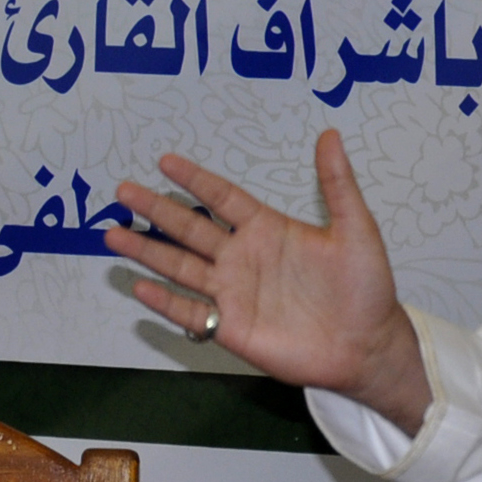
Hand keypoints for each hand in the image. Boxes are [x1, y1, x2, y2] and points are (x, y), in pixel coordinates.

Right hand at [106, 130, 433, 434]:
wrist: (368, 347)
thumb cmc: (365, 287)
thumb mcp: (356, 230)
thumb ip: (338, 185)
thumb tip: (330, 135)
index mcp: (266, 228)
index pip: (222, 197)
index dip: (195, 179)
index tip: (165, 161)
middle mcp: (242, 256)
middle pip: (190, 228)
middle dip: (156, 210)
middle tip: (123, 191)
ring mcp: (233, 293)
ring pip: (181, 267)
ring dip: (147, 252)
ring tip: (113, 236)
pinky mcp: (232, 328)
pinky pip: (191, 312)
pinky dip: (165, 302)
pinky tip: (140, 287)